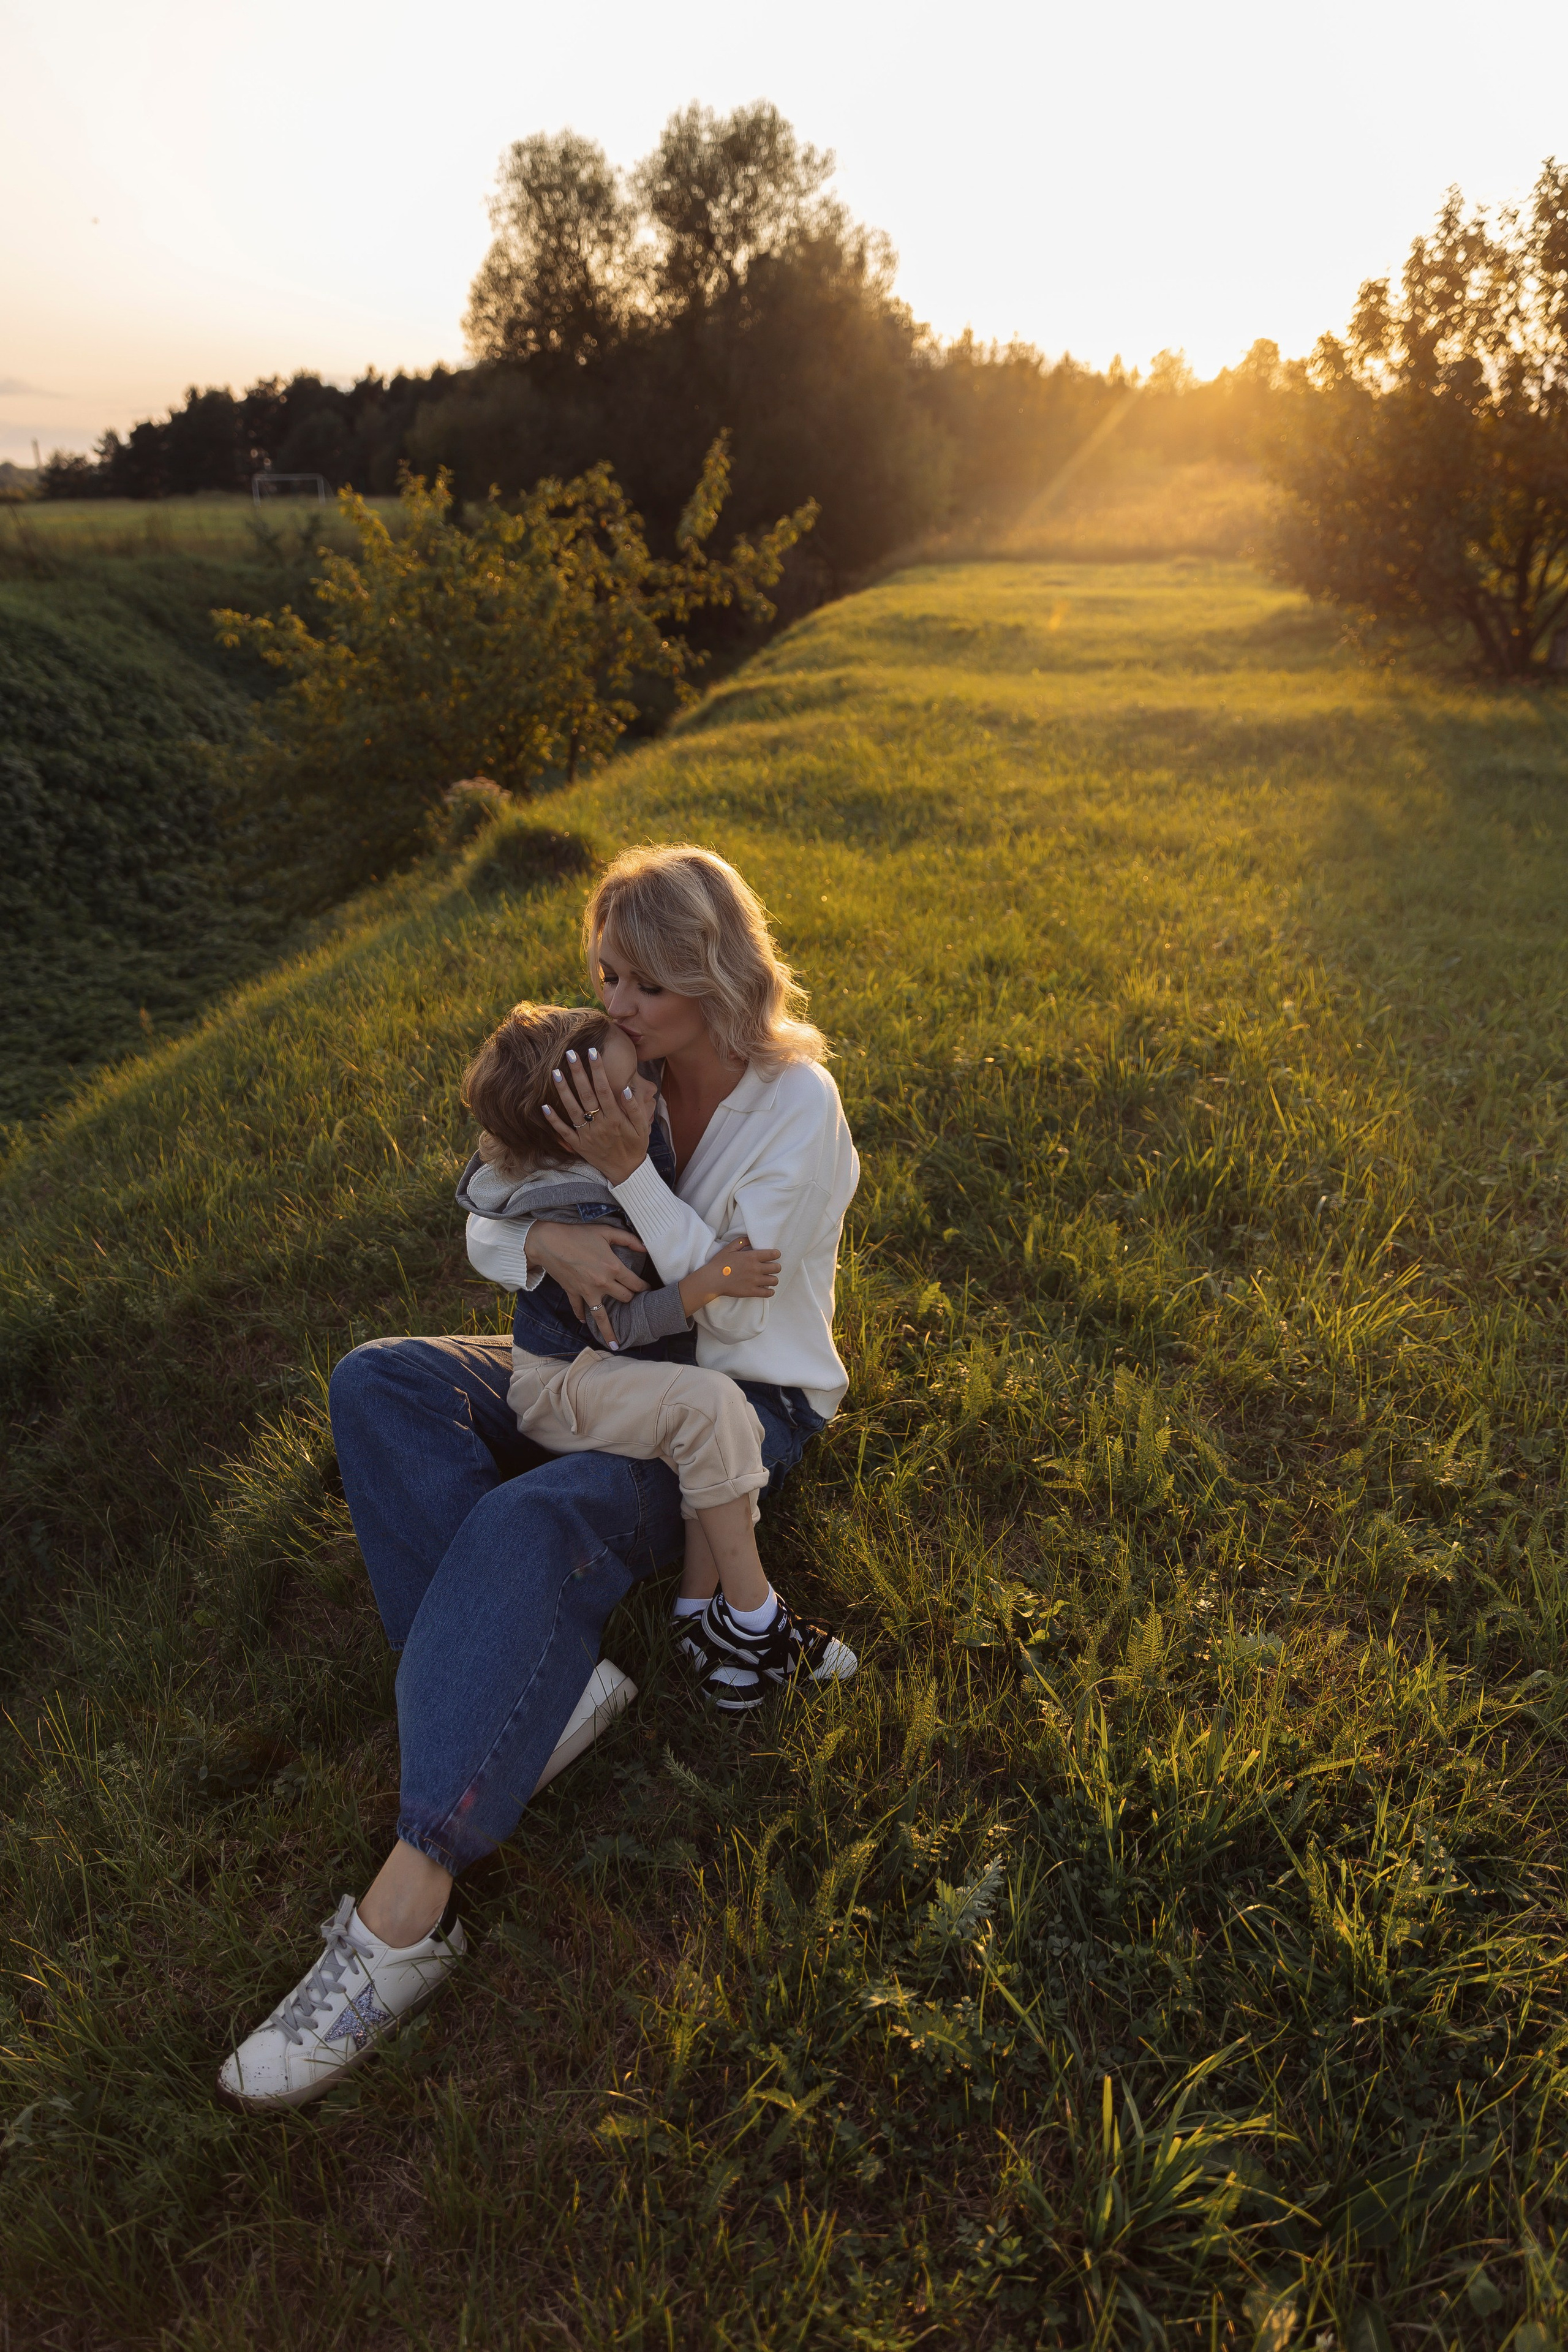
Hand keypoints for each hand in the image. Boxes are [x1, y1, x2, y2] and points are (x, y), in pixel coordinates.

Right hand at [525, 1220, 648, 1346]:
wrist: (548, 1241)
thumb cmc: (577, 1234)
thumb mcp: (605, 1231)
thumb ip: (628, 1239)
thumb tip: (646, 1248)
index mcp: (613, 1267)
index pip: (635, 1283)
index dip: (644, 1287)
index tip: (647, 1289)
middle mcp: (602, 1283)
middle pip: (624, 1298)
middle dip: (630, 1299)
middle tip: (632, 1300)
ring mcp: (586, 1291)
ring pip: (601, 1316)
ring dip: (609, 1330)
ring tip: (614, 1344)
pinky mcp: (573, 1293)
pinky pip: (579, 1309)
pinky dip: (582, 1316)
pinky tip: (585, 1323)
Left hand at [542, 1048, 656, 1184]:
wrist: (627, 1172)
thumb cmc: (635, 1146)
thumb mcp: (643, 1128)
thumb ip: (635, 1108)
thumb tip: (626, 1088)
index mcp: (616, 1118)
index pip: (604, 1089)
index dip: (598, 1070)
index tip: (592, 1052)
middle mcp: (600, 1125)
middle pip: (586, 1094)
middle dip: (578, 1073)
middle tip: (569, 1053)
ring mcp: (587, 1135)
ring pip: (572, 1109)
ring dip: (563, 1091)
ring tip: (555, 1072)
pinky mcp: (578, 1145)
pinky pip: (564, 1132)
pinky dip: (553, 1120)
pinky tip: (544, 1106)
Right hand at [679, 1238, 780, 1314]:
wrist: (712, 1280)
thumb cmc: (719, 1263)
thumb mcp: (729, 1248)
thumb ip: (741, 1242)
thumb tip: (750, 1239)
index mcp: (751, 1257)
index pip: (773, 1254)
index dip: (776, 1254)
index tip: (774, 1256)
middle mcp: (755, 1268)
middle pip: (776, 1268)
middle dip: (776, 1267)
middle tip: (771, 1268)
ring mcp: (754, 1281)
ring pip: (774, 1280)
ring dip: (773, 1279)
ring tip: (769, 1279)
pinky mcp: (751, 1292)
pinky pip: (767, 1293)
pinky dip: (770, 1292)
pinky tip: (768, 1289)